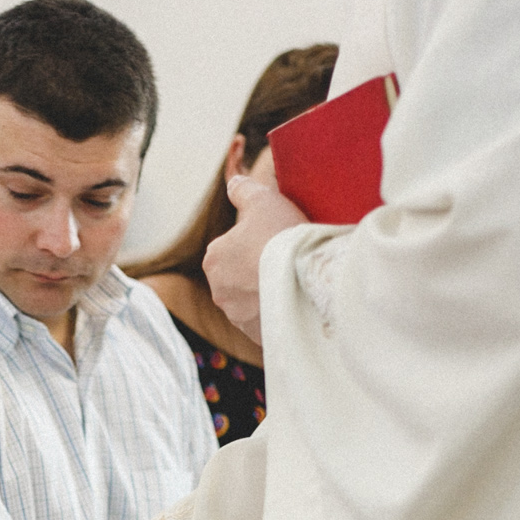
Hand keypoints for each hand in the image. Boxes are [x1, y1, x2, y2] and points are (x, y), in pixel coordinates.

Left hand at [203, 174, 308, 343]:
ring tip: (294, 282)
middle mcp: (219, 291)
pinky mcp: (256, 336)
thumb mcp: (264, 200)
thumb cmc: (282, 237)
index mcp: (213, 259)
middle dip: (259, 270)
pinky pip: (267, 322)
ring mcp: (237, 317)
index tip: (277, 239)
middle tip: (287, 261)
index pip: (232, 247)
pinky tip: (297, 303)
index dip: (256, 241)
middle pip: (241, 276)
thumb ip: (244, 190)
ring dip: (269, 293)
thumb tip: (234, 184)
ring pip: (254, 300)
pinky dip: (279, 314)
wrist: (305, 280)